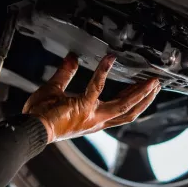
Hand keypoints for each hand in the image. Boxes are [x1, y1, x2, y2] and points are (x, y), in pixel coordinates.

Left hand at [23, 52, 160, 142]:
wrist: (31, 128)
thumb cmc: (42, 115)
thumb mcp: (56, 90)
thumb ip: (67, 73)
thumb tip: (73, 58)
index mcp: (94, 118)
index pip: (120, 110)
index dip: (134, 100)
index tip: (142, 88)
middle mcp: (97, 120)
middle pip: (129, 111)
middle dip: (145, 98)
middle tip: (156, 83)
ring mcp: (92, 115)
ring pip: (124, 105)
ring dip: (139, 93)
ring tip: (151, 80)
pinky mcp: (83, 107)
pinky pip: (97, 87)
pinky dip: (103, 72)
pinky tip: (110, 58)